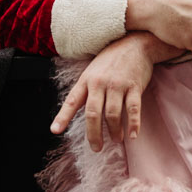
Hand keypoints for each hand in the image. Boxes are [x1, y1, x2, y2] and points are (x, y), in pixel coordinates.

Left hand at [50, 33, 156, 151]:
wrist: (135, 43)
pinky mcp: (134, 86)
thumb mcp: (93, 70)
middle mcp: (100, 83)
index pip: (72, 101)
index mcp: (87, 79)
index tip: (55, 130)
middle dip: (93, 134)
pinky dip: (133, 124)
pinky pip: (133, 109)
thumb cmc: (112, 59)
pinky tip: (132, 135)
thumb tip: (78, 110)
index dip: (63, 116)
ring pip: (112, 114)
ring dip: (114, 131)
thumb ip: (86, 89)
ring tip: (116, 139)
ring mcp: (118, 85)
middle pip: (93, 113)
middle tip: (96, 147)